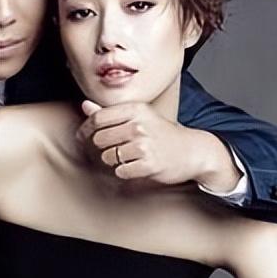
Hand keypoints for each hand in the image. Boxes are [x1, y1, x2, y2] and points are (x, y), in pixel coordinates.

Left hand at [77, 100, 240, 190]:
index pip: (98, 118)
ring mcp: (145, 145)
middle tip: (115, 148)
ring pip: (108, 156)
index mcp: (136, 109)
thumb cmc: (162, 134)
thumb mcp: (140, 117)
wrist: (193, 151)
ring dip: (114, 160)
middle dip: (103, 147)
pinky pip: (121, 171)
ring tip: (129, 157)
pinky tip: (135, 166)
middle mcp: (140, 125)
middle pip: (100, 138)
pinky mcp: (149, 164)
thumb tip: (85, 106)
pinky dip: (125, 171)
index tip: (83, 136)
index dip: (86, 129)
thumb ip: (111, 113)